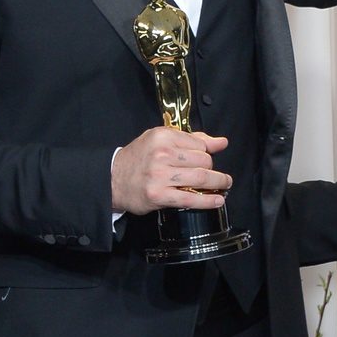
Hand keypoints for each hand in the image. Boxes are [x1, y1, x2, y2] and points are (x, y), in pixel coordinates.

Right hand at [111, 128, 230, 215]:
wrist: (112, 179)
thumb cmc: (138, 159)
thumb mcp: (160, 140)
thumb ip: (191, 139)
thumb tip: (222, 142)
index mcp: (163, 136)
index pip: (199, 144)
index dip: (208, 153)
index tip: (209, 160)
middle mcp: (162, 154)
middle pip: (203, 161)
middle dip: (213, 169)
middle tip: (216, 176)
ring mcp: (160, 175)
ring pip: (201, 178)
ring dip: (218, 183)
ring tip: (224, 185)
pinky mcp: (159, 195)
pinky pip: (190, 198)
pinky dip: (208, 201)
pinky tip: (217, 201)